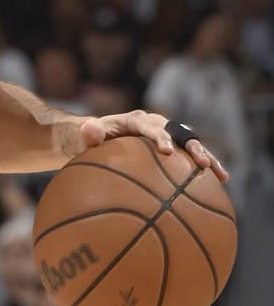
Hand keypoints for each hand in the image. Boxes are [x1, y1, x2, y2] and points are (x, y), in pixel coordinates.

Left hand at [70, 110, 228, 182]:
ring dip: (206, 157)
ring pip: (190, 144)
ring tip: (221, 175)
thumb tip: (89, 128)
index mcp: (135, 120)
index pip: (150, 126)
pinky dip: (203, 170)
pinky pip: (189, 158)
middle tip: (203, 164)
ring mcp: (166, 136)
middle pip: (178, 132)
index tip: (168, 151)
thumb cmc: (88, 140)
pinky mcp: (172, 149)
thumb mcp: (82, 137)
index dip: (160, 137)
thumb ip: (87, 133)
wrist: (95, 140)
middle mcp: (155, 124)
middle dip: (192, 147)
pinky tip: (219, 185)